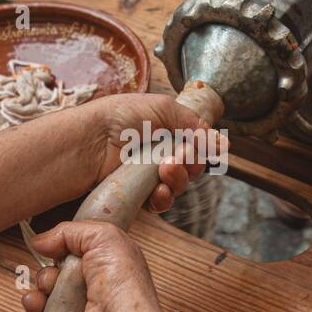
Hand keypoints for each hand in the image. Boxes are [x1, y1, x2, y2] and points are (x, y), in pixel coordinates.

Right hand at [21, 220, 163, 311]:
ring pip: (46, 301)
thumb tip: (41, 241)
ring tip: (38, 301)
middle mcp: (96, 288)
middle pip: (56, 277)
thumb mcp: (103, 237)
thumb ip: (70, 231)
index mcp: (108, 264)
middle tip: (53, 280)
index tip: (52, 249)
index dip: (59, 251)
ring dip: (35, 298)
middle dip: (46, 276)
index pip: (74, 254)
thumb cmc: (122, 283)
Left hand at [78, 92, 214, 212]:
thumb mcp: (162, 108)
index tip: (205, 147)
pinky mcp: (136, 194)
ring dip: (178, 180)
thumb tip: (221, 142)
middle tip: (178, 157)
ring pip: (177, 186)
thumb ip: (193, 124)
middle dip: (190, 164)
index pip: (195, 146)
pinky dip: (163, 198)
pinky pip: (159, 203)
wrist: (90, 140)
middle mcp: (157, 153)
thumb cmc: (120, 117)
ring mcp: (147, 175)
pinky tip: (157, 190)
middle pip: (190, 168)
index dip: (202, 150)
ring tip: (164, 170)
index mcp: (165, 131)